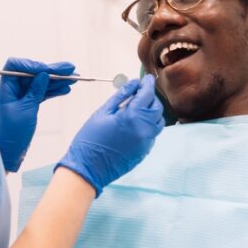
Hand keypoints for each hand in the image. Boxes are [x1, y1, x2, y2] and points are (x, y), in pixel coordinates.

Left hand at [0, 58, 75, 171]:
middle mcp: (13, 89)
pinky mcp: (29, 104)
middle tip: (71, 69)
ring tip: (74, 79)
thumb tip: (44, 74)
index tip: (48, 69)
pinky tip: (66, 89)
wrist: (9, 153)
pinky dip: (54, 91)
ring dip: (57, 80)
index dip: (32, 64)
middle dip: (52, 70)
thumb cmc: (12, 133)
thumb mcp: (26, 110)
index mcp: (6, 88)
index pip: (16, 65)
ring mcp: (21, 96)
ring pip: (40, 83)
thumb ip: (36, 90)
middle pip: (33, 73)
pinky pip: (43, 93)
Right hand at [57, 75, 164, 194]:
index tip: (148, 78)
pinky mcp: (145, 151)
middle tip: (140, 92)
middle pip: (156, 107)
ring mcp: (146, 142)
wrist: (88, 168)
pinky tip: (135, 123)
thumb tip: (134, 83)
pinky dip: (149, 124)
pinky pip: (153, 133)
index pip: (147, 94)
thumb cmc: (90, 139)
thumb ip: (121, 96)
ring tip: (138, 107)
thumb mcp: (103, 112)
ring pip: (158, 121)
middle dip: (151, 97)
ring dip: (152, 111)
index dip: (148, 84)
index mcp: (132, 117)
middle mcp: (144, 129)